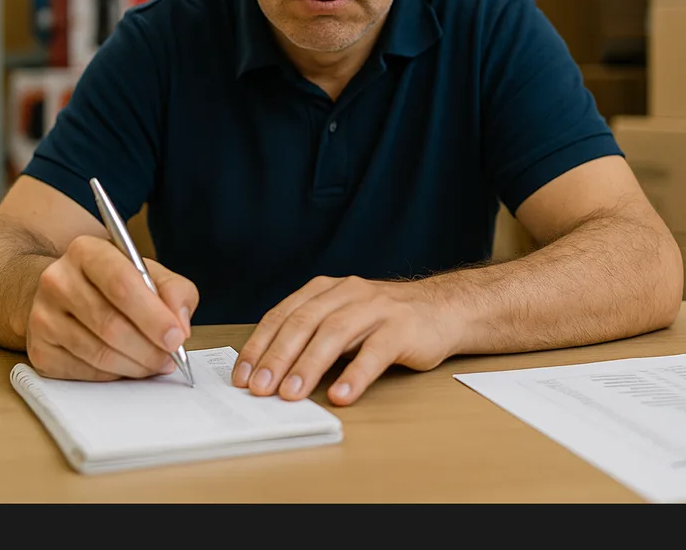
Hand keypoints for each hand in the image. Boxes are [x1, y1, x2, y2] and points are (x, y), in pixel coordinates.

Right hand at [25, 235, 199, 380]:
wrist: (67, 294)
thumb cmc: (114, 283)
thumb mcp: (150, 273)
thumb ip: (175, 292)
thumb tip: (179, 326)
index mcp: (86, 251)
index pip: (121, 284)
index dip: (153, 316)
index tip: (176, 337)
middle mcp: (57, 280)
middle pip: (109, 324)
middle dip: (148, 348)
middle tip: (170, 358)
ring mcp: (42, 317)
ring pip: (98, 353)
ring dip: (135, 365)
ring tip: (154, 363)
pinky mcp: (39, 349)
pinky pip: (84, 372)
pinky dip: (113, 375)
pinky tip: (127, 365)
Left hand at [232, 275, 457, 405]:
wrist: (442, 309)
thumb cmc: (384, 321)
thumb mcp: (342, 318)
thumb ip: (311, 336)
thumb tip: (269, 373)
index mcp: (326, 290)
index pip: (283, 315)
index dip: (260, 345)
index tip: (242, 375)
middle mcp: (347, 293)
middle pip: (304, 323)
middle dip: (278, 357)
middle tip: (260, 388)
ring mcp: (376, 308)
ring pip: (335, 334)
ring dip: (309, 366)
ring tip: (292, 395)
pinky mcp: (403, 328)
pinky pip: (375, 352)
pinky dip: (355, 375)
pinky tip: (341, 396)